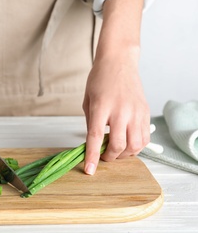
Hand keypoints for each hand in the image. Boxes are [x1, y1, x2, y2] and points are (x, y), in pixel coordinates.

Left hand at [82, 0, 149, 174]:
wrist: (119, 62)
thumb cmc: (99, 80)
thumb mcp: (88, 101)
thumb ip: (91, 122)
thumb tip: (94, 143)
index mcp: (101, 107)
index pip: (96, 137)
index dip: (92, 156)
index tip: (89, 170)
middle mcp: (121, 110)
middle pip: (119, 145)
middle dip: (109, 157)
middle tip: (104, 157)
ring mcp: (136, 112)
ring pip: (135, 145)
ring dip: (124, 155)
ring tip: (116, 151)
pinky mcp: (145, 112)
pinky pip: (144, 138)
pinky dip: (136, 147)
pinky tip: (128, 144)